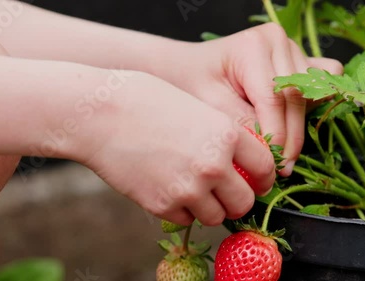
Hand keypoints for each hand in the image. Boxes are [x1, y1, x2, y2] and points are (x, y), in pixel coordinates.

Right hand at [71, 72, 274, 225]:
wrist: (100, 113)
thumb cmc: (146, 101)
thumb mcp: (197, 108)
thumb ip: (223, 136)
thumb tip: (240, 163)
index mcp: (227, 134)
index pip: (265, 167)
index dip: (264, 178)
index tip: (258, 181)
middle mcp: (214, 164)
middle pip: (245, 201)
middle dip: (238, 200)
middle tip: (227, 194)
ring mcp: (188, 188)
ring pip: (217, 217)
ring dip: (210, 208)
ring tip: (194, 190)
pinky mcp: (163, 205)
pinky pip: (186, 220)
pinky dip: (183, 210)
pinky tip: (169, 189)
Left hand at [155, 23, 342, 175]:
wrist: (187, 66)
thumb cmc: (192, 82)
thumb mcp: (210, 104)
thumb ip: (242, 124)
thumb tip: (270, 153)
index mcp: (254, 45)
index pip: (274, 99)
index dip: (277, 136)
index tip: (272, 166)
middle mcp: (279, 41)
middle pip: (297, 99)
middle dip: (290, 139)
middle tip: (280, 169)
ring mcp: (292, 48)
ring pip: (311, 95)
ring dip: (298, 125)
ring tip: (277, 149)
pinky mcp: (300, 59)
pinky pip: (324, 81)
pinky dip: (313, 104)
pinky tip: (290, 123)